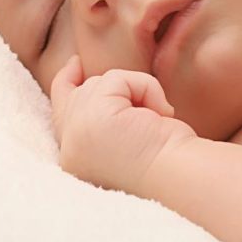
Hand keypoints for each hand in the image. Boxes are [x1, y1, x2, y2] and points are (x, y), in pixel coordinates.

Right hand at [49, 56, 195, 193]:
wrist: (181, 177)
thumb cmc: (169, 162)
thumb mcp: (126, 138)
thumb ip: (103, 116)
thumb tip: (100, 82)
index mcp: (76, 161)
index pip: (60, 115)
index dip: (65, 84)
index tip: (76, 64)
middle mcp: (70, 151)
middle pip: (78, 95)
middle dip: (110, 86)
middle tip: (137, 96)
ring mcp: (77, 134)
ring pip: (100, 83)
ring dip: (136, 92)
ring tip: (157, 120)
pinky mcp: (94, 116)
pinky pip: (115, 79)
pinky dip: (143, 87)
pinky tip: (158, 115)